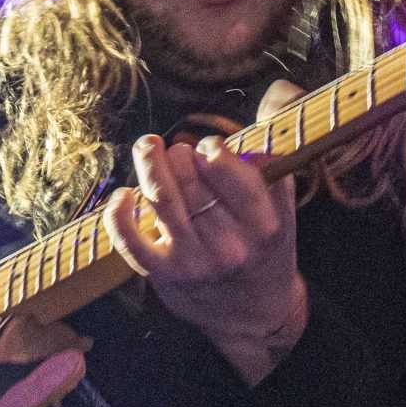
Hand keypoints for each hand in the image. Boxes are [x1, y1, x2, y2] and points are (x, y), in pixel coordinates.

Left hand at [101, 79, 309, 382]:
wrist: (255, 316)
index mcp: (266, 224)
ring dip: (150, 165)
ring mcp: (195, 262)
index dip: (214, 153)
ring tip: (149, 149)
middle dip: (180, 156)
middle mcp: (231, 245)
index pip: (234, 175)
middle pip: (192, 181)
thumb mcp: (286, 203)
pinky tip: (124, 194)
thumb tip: (283, 90)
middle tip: (179, 151)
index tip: (209, 149)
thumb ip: (279, 147)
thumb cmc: (267, 248)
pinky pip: (130, 241)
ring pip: (162, 200)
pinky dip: (120, 213)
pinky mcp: (164, 276)